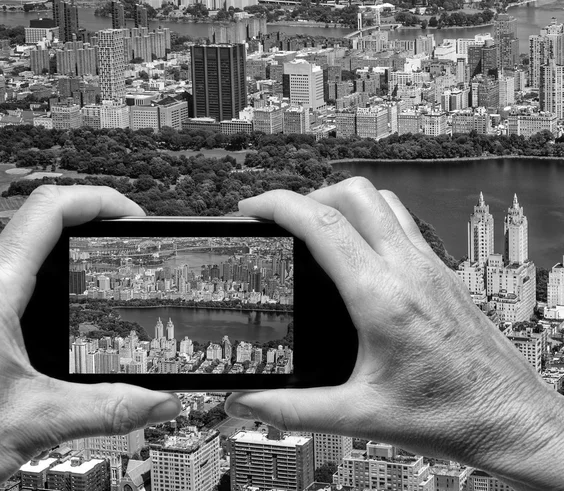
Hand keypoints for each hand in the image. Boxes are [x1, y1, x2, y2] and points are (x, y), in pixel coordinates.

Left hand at [0, 185, 180, 490]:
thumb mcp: (35, 420)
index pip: (50, 210)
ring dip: (77, 246)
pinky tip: (80, 305)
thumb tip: (158, 401)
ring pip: (33, 247)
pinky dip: (61, 276)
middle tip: (131, 239)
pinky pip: (26, 278)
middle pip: (44, 219)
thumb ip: (106, 409)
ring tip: (113, 262)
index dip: (100, 201)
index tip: (135, 218)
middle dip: (95, 220)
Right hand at [225, 177, 563, 489]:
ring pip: (381, 200)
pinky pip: (401, 222)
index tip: (252, 210)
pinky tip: (357, 252)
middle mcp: (408, 269)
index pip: (321, 224)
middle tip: (283, 223)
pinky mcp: (442, 272)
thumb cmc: (448, 415)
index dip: (277, 206)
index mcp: (382, 298)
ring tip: (316, 228)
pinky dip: (370, 219)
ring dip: (342, 202)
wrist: (509, 418)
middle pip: (353, 193)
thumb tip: (246, 402)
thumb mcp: (359, 417)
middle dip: (308, 196)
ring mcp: (430, 266)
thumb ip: (292, 409)